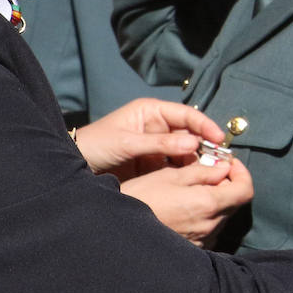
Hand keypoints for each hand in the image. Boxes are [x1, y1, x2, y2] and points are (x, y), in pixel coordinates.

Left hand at [75, 98, 225, 180]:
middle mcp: (157, 126)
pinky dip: (185, 173)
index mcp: (151, 112)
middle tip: (219, 161)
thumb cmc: (95, 145)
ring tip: (209, 174)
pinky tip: (193, 180)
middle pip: (190, 133)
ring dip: (197, 161)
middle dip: (205, 146)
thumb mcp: (127, 143)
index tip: (219, 139)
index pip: (186, 114)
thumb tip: (193, 144)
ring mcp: (156, 146)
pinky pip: (175, 166)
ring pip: (185, 152)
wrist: (73, 167)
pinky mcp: (153, 164)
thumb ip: (160, 144)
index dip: (204, 125)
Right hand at [122, 154, 253, 245]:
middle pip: (234, 203)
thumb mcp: (169, 176)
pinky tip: (185, 208)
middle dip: (227, 184)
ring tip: (192, 189)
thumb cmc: (140, 199)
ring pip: (221, 215)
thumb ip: (202, 172)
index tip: (228, 163)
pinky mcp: (193, 249)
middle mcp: (210, 226)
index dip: (242, 173)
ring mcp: (202, 240)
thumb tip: (224, 167)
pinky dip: (204, 215)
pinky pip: (208, 229)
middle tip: (208, 171)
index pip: (245, 191)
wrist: (118, 232)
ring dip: (215, 200)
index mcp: (207, 204)